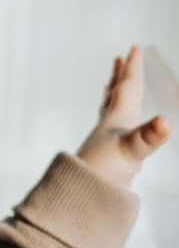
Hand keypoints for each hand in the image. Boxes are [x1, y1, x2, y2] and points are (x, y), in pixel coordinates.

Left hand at [76, 46, 169, 184]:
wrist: (81, 199)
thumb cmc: (104, 173)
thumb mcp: (131, 151)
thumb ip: (148, 137)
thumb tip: (166, 123)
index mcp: (117, 118)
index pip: (127, 87)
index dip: (132, 68)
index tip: (133, 48)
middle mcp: (110, 125)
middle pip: (115, 94)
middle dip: (120, 76)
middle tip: (119, 59)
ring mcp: (107, 141)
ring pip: (111, 111)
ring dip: (115, 96)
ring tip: (115, 88)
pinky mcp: (108, 157)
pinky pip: (114, 131)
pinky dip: (117, 122)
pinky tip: (119, 130)